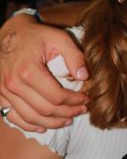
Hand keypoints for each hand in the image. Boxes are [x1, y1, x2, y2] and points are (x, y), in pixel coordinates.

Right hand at [0, 14, 88, 130]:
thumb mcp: (58, 37)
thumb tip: (84, 77)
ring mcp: (4, 92)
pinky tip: (43, 126)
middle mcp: (14, 84)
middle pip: (45, 110)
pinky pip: (13, 117)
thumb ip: (74, 55)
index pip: (56, 96)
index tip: (86, 99)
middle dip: (67, 113)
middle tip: (81, 111)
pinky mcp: (0, 95)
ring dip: (52, 123)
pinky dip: (29, 126)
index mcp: (29, 71)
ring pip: (30, 118)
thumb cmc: (35, 35)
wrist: (9, 32)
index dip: (74, 101)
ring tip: (68, 120)